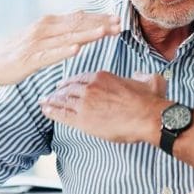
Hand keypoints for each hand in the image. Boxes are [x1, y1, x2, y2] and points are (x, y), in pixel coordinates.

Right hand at [0, 11, 120, 87]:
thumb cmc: (17, 54)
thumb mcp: (41, 39)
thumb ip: (60, 33)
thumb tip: (82, 28)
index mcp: (48, 23)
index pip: (78, 18)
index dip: (99, 18)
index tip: (117, 19)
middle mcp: (43, 29)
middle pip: (77, 24)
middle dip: (100, 24)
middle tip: (120, 24)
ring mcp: (36, 44)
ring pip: (67, 37)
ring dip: (88, 34)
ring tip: (106, 32)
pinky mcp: (30, 59)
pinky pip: (50, 55)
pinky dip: (63, 51)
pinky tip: (77, 49)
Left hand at [39, 71, 168, 143]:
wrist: (149, 117)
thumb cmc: (150, 100)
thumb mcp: (149, 80)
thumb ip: (141, 75)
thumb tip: (138, 74)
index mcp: (102, 76)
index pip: (80, 78)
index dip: (71, 82)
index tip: (65, 84)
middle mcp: (90, 87)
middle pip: (68, 88)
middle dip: (58, 91)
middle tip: (51, 94)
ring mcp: (85, 103)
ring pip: (63, 100)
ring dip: (52, 101)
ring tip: (43, 102)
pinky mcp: (83, 120)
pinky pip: (62, 114)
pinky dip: (52, 112)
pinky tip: (45, 111)